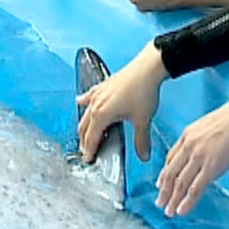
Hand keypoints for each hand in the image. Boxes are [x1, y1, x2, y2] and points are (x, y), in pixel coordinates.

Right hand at [76, 41, 167, 163]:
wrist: (147, 68)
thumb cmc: (143, 90)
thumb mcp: (142, 120)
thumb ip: (141, 141)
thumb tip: (143, 155)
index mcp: (101, 115)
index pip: (90, 139)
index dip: (89, 152)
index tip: (88, 159)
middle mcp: (95, 105)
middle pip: (84, 128)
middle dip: (85, 141)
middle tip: (88, 151)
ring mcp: (97, 94)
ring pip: (85, 114)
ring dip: (84, 126)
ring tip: (87, 134)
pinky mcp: (103, 85)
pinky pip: (88, 97)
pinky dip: (84, 103)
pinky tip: (81, 103)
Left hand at [155, 88, 228, 217]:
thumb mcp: (210, 124)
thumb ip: (202, 137)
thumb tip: (205, 147)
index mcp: (188, 134)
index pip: (171, 158)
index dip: (164, 174)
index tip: (161, 184)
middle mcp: (189, 147)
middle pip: (171, 173)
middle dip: (164, 190)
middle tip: (160, 202)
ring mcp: (199, 157)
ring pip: (180, 183)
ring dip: (173, 200)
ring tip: (169, 212)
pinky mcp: (211, 167)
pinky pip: (195, 188)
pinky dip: (187, 202)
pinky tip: (182, 211)